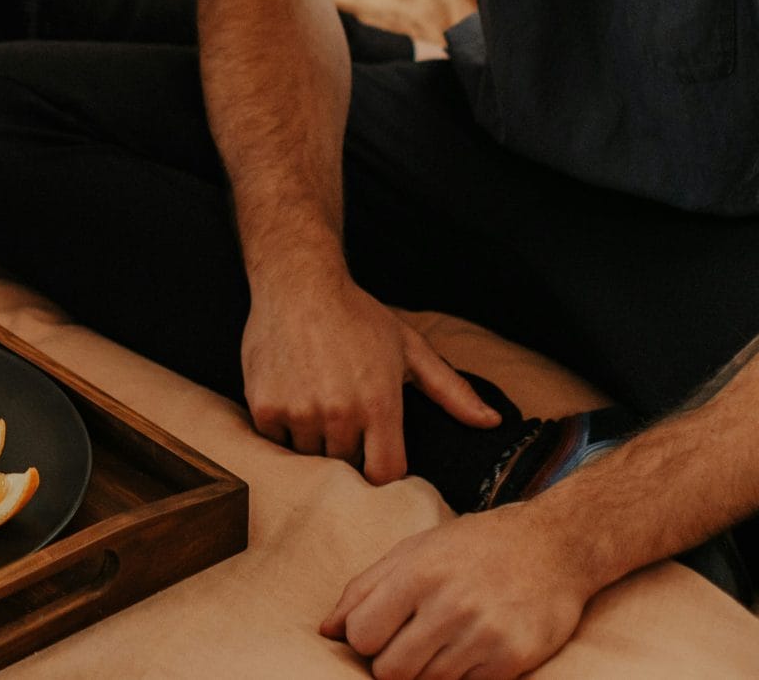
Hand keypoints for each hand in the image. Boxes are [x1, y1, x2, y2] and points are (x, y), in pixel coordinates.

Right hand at [242, 264, 498, 482]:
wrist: (298, 283)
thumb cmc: (358, 315)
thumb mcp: (410, 348)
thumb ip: (452, 391)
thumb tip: (493, 421)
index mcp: (380, 405)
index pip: (385, 474)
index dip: (383, 471)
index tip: (378, 456)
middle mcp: (339, 413)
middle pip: (345, 466)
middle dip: (348, 448)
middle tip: (344, 414)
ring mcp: (299, 411)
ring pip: (308, 456)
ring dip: (313, 439)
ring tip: (317, 401)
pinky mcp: (265, 406)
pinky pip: (276, 440)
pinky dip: (282, 426)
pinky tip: (293, 394)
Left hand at [319, 503, 599, 679]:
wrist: (554, 545)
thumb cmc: (473, 546)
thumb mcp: (413, 551)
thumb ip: (364, 589)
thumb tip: (326, 632)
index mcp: (417, 574)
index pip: (362, 637)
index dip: (366, 639)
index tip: (382, 630)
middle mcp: (449, 605)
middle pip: (391, 671)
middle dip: (392, 664)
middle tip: (410, 643)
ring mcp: (483, 635)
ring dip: (428, 671)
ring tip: (444, 640)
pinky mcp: (512, 660)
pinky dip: (463, 676)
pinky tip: (472, 648)